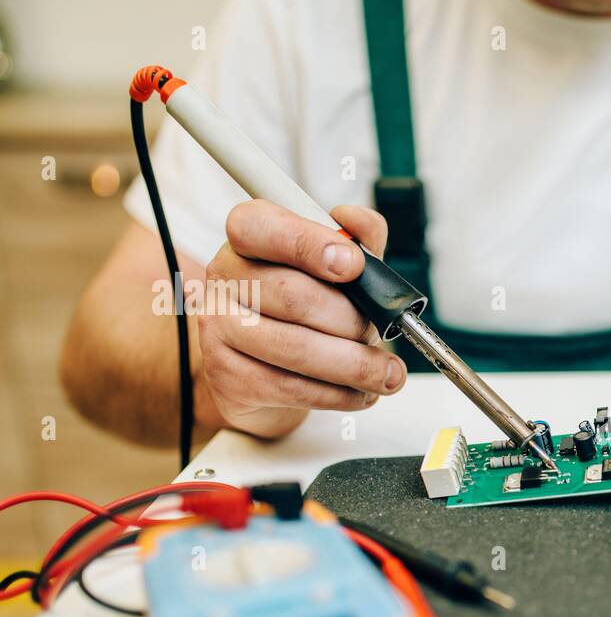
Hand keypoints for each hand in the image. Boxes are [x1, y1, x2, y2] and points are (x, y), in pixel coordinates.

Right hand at [197, 200, 406, 438]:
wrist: (268, 366)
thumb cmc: (308, 306)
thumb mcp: (339, 266)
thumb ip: (357, 238)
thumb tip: (358, 221)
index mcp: (249, 236)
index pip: (261, 227)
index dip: (309, 244)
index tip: (354, 266)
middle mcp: (224, 277)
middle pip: (294, 296)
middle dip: (352, 320)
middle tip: (379, 334)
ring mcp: (218, 328)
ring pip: (296, 348)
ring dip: (355, 365)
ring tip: (387, 374)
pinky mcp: (226, 376)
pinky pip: (291, 388)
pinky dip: (339, 394)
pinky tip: (360, 393)